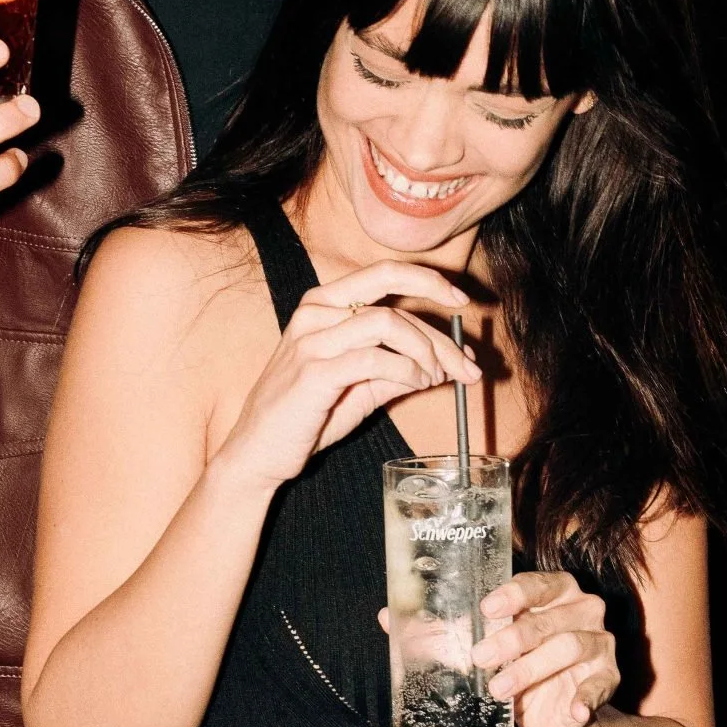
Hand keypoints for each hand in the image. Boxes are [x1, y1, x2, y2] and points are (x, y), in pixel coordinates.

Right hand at [217, 258, 480, 492]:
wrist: (259, 452)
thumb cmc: (306, 416)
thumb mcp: (359, 386)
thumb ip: (397, 369)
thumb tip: (446, 363)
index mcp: (323, 303)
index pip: (385, 274)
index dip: (429, 281)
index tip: (462, 301)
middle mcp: (315, 311)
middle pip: (393, 299)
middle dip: (441, 334)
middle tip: (468, 366)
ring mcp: (311, 339)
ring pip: (388, 324)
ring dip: (425, 352)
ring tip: (435, 379)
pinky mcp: (313, 371)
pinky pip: (375, 358)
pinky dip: (406, 370)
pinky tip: (416, 384)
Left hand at [472, 570, 617, 726]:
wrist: (553, 715)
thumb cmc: (522, 668)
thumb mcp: (495, 649)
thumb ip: (464, 635)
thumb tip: (405, 624)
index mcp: (557, 592)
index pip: (537, 585)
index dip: (513, 595)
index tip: (487, 610)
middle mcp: (584, 610)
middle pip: (547, 619)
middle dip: (511, 639)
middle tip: (480, 657)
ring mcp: (600, 642)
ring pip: (569, 646)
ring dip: (531, 668)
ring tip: (499, 688)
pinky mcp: (609, 676)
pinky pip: (599, 684)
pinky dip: (586, 698)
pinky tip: (574, 710)